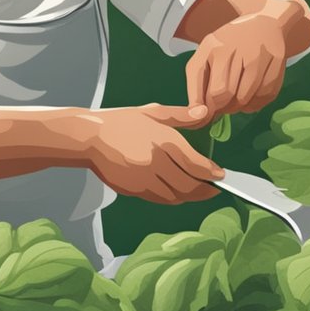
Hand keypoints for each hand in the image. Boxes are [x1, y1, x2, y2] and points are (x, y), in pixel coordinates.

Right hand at [81, 103, 223, 204]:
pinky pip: (159, 199)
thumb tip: (204, 113)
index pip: (196, 165)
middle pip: (188, 185)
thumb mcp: (153, 112)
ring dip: (190, 196)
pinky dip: (173, 198)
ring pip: (175, 196)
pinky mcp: (133, 190)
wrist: (88, 138)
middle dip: (205, 190)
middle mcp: (156, 164)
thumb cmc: (120, 122)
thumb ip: (181, 115)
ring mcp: (143, 180)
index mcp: (164, 142)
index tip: (221, 175)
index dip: (211, 173)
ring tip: (200, 192)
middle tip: (215, 189)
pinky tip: (178, 192)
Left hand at [186, 14, 287, 125]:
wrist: (262, 24)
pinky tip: (251, 95)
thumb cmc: (227, 45)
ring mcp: (261, 56)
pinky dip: (256, 103)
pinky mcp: (278, 62)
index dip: (210, 110)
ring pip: (248, 99)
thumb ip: (196, 86)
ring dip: (239, 106)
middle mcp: (240, 50)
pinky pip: (266, 96)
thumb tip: (200, 116)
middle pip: (230, 97)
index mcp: (217, 48)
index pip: (215, 92)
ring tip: (236, 98)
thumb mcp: (205, 56)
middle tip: (223, 105)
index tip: (207, 114)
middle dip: (224, 108)